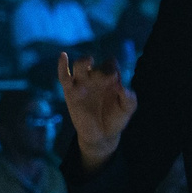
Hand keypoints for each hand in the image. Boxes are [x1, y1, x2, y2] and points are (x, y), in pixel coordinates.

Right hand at [57, 50, 137, 169]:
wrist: (102, 136)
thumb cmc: (116, 119)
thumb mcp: (127, 109)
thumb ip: (129, 98)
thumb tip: (120, 86)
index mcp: (110, 76)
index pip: (111, 63)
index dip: (113, 68)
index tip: (116, 81)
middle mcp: (95, 77)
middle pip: (96, 64)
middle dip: (102, 69)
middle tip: (109, 79)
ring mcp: (82, 83)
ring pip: (80, 65)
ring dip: (84, 62)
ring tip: (90, 61)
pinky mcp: (70, 92)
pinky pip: (64, 77)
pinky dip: (62, 66)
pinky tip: (63, 56)